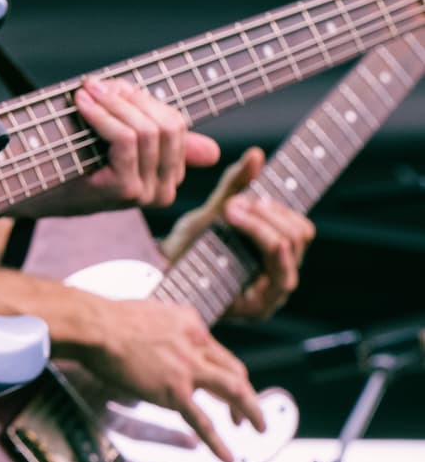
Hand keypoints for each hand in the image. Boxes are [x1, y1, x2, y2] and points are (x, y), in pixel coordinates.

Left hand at [23, 77, 220, 215]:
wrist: (25, 186)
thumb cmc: (65, 159)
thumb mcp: (113, 144)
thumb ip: (152, 134)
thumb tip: (213, 152)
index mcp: (167, 176)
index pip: (176, 125)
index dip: (143, 98)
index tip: (110, 85)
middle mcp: (164, 190)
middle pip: (168, 125)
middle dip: (129, 97)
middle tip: (94, 85)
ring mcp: (147, 193)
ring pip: (148, 130)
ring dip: (112, 102)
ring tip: (84, 93)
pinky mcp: (125, 191)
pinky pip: (127, 140)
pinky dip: (103, 115)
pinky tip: (82, 105)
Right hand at [72, 297, 263, 461]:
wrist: (95, 326)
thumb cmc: (111, 318)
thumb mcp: (153, 313)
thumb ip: (170, 330)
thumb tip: (169, 344)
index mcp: (190, 324)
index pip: (219, 352)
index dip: (227, 371)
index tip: (226, 385)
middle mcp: (196, 344)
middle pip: (235, 372)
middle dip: (247, 394)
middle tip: (249, 411)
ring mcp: (187, 368)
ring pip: (233, 392)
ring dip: (250, 412)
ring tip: (258, 428)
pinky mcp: (174, 390)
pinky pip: (202, 420)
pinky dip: (218, 441)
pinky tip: (227, 456)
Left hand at [161, 146, 316, 319]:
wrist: (161, 274)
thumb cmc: (190, 246)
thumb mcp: (215, 211)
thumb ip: (236, 186)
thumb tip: (257, 154)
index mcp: (276, 253)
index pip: (301, 226)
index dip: (282, 205)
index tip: (254, 193)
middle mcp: (281, 273)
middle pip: (299, 233)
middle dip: (267, 211)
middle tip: (233, 203)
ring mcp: (273, 292)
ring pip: (289, 247)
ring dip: (261, 222)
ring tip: (229, 211)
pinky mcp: (260, 307)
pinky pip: (279, 275)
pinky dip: (266, 244)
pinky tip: (246, 229)